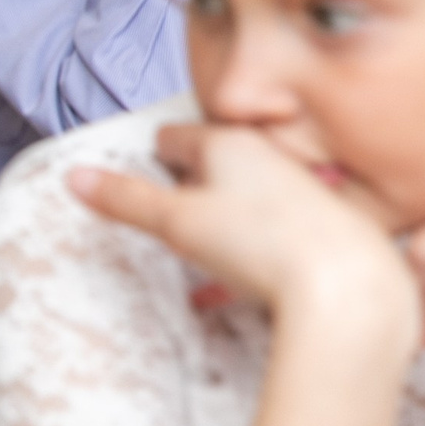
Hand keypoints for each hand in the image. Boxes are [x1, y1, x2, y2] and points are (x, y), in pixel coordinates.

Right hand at [69, 124, 424, 350]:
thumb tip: (75, 176)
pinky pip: (281, 230)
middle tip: (168, 215)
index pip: (174, 137)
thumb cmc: (261, 246)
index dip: (152, 158)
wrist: (349, 288)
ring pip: (251, 197)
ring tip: (207, 254)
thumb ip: (125, 199)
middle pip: (216, 163)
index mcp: (229, 144)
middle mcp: (271, 158)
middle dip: (189, 187)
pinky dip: (259, 248)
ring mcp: (306, 192)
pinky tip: (249, 281)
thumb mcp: (175, 222)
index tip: (141, 178)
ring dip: (224, 220)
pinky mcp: (333, 229)